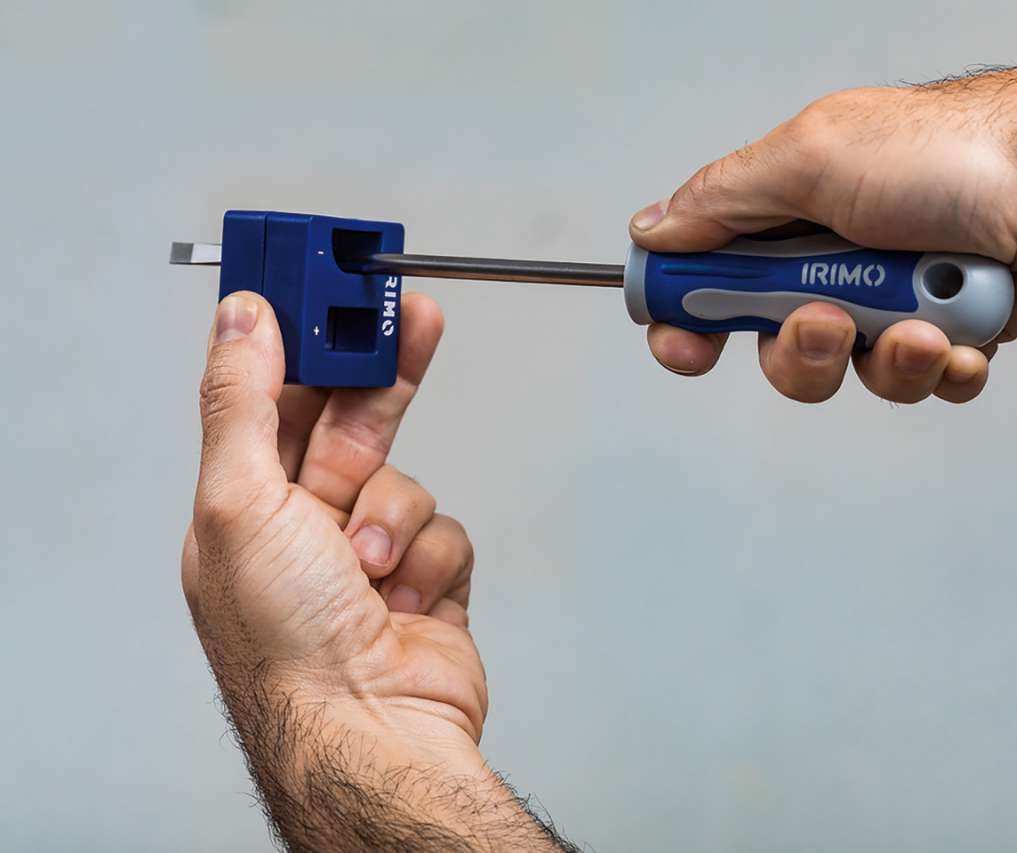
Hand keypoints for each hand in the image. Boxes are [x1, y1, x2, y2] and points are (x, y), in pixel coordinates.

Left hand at [183, 289, 484, 769]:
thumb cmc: (287, 644)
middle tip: (413, 316)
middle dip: (383, 373)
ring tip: (371, 563)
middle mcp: (302, 524)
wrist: (369, 730)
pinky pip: (447, 527)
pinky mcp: (425, 577)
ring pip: (407, 478)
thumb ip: (243, 401)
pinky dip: (432, 555)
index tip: (331, 287)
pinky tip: (404, 593)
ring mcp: (367, 552)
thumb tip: (238, 319)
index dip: (305, 339)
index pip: (275, 395)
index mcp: (243, 504)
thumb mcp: (239, 502)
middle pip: (352, 417)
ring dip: (398, 514)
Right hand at [629, 69, 1016, 402]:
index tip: (687, 346)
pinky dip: (941, 368)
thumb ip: (723, 201)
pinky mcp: (946, 337)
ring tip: (924, 325)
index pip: (711, 276)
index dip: (690, 318)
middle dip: (801, 349)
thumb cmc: (952, 155)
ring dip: (885, 360)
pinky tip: (966, 337)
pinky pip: (920, 385)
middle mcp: (835, 258)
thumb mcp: (812, 157)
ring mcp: (892, 300)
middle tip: (831, 322)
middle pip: (774, 345)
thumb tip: (653, 229)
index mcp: (791, 211)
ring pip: (851, 376)